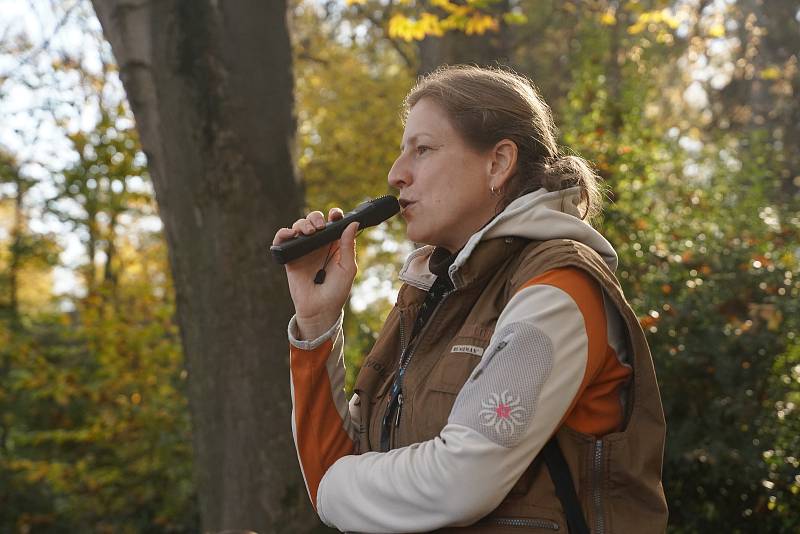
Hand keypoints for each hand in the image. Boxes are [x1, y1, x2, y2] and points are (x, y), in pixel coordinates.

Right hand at [273, 208, 358, 338]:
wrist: (319, 310)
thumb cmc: (336, 291)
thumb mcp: (347, 268)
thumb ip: (348, 246)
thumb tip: (352, 223)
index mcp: (334, 245)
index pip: (333, 224)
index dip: (334, 215)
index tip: (335, 214)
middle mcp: (318, 245)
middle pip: (314, 221)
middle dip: (315, 218)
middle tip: (320, 226)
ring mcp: (303, 250)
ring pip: (299, 226)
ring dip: (302, 224)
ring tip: (308, 232)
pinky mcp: (290, 257)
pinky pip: (283, 240)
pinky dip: (283, 233)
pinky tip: (290, 234)